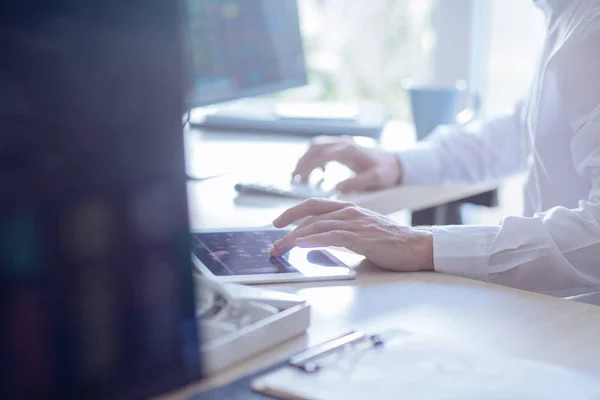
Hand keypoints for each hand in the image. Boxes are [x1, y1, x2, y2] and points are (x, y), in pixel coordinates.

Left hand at [270, 199, 433, 271]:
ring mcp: (356, 223)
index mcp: (348, 208)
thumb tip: (316, 240)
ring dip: (294, 237)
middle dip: (288, 227)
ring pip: (318, 225)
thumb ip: (340, 230)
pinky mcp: (362, 238)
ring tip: (280, 247)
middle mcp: (350, 212)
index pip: (314, 205)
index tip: (278, 223)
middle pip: (310, 214)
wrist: (416, 245)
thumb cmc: (390, 241)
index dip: (293, 212)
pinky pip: (333, 236)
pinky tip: (301, 245)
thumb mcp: (361, 230)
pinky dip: (314, 239)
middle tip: (273, 242)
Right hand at [293, 136, 402, 192]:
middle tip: (294, 180)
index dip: (308, 167)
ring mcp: (342, 143)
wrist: (397, 162)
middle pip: (315, 148)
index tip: (300, 180)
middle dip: (302, 163)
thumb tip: (336, 189)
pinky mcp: (342, 147)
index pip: (322, 155)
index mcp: (349, 149)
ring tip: (299, 178)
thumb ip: (357, 182)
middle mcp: (343, 143)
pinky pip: (322, 149)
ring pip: (316, 146)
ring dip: (305, 160)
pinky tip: (317, 175)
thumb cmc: (387, 171)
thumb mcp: (376, 179)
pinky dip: (314, 159)